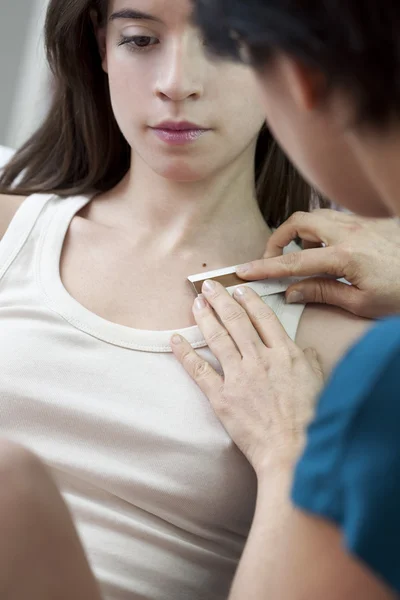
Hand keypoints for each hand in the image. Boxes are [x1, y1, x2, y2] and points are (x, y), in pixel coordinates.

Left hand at [171, 281, 323, 476]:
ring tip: (196, 302)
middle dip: (221, 299)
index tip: (239, 288)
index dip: (249, 300)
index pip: (263, 317)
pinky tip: (175, 339)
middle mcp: (260, 359)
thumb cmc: (309, 421)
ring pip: (217, 338)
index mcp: (284, 354)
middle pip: (236, 321)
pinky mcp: (222, 396)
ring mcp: (239, 376)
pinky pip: (199, 370)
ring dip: (204, 317)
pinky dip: (185, 353)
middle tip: (209, 286)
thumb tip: (305, 348)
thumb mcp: (320, 384)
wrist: (292, 451)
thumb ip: (310, 361)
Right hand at [236, 210, 399, 318]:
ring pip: (316, 216)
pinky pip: (334, 219)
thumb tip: (292, 292)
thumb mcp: (363, 303)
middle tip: (274, 261)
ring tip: (301, 258)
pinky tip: (328, 254)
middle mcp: (349, 231)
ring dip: (300, 233)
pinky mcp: (369, 222)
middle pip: (298, 222)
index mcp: (345, 256)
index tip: (243, 271)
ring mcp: (360, 222)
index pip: (293, 261)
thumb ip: (323, 293)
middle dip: (279, 239)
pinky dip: (320, 233)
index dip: (264, 267)